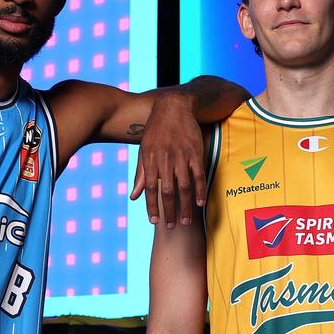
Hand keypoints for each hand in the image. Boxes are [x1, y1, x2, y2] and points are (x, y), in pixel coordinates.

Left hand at [130, 92, 205, 226]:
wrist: (174, 107)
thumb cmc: (156, 130)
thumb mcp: (144, 150)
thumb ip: (140, 174)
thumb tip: (134, 196)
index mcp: (151, 160)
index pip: (150, 188)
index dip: (151, 206)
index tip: (154, 221)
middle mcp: (165, 159)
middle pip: (167, 191)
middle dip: (169, 211)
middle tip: (171, 226)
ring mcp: (181, 156)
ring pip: (184, 186)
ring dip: (185, 206)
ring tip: (185, 221)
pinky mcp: (195, 152)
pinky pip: (198, 175)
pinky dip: (199, 190)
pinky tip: (199, 203)